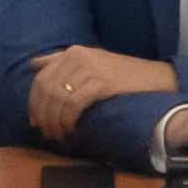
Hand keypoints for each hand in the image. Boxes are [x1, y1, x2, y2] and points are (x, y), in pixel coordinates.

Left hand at [27, 46, 172, 146]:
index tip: (35, 120)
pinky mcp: (102, 83)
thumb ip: (60, 61)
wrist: (155, 78)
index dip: (34, 102)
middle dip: (43, 114)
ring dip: (55, 121)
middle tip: (47, 132)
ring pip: (59, 99)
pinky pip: (74, 104)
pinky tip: (72, 129)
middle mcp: (78, 57)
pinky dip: (69, 120)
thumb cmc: (122, 74)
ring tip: (60, 135)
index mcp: (73, 52)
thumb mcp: (90, 61)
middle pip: (47, 89)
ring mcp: (91, 69)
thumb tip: (32, 65)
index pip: (42, 78)